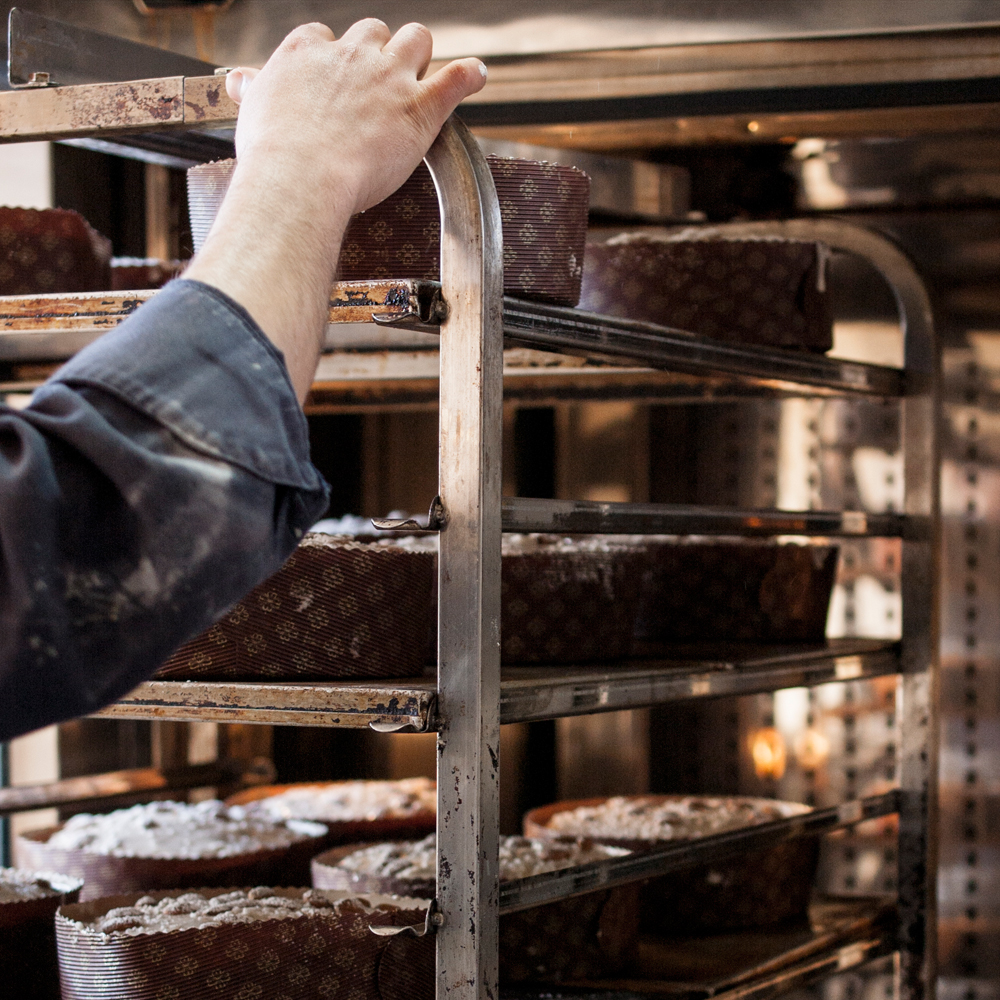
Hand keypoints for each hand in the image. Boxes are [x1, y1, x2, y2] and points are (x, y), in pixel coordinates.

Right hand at [225, 19, 486, 215]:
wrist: (300, 179)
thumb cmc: (273, 156)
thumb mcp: (253, 112)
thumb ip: (254, 91)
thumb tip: (239, 80)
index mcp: (307, 52)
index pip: (325, 37)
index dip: (334, 59)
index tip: (336, 81)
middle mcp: (350, 55)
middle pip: (373, 32)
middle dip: (378, 53)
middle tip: (378, 85)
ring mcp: (389, 78)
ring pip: (415, 40)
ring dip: (419, 54)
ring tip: (420, 76)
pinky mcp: (419, 107)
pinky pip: (455, 77)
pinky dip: (469, 75)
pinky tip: (476, 75)